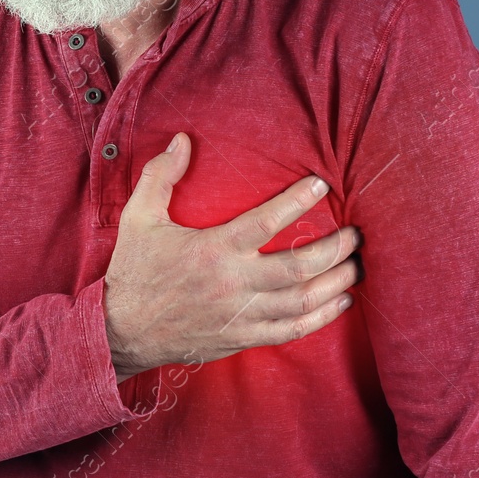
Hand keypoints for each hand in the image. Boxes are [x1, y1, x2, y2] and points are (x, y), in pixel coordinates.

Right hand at [102, 132, 362, 382]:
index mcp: (211, 250)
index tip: (321, 184)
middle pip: (297, 267)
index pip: (265, 222)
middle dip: (335, 249)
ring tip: (358, 264)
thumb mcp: (138, 218)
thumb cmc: (133, 271)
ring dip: (336, 282)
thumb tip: (183, 140)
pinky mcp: (243, 337)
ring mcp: (241, 315)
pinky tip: (342, 302)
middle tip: (357, 234)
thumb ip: (161, 176)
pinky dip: (322, 318)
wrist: (121, 331)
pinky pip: (292, 331)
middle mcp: (232, 284)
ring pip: (302, 301)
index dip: (297, 201)